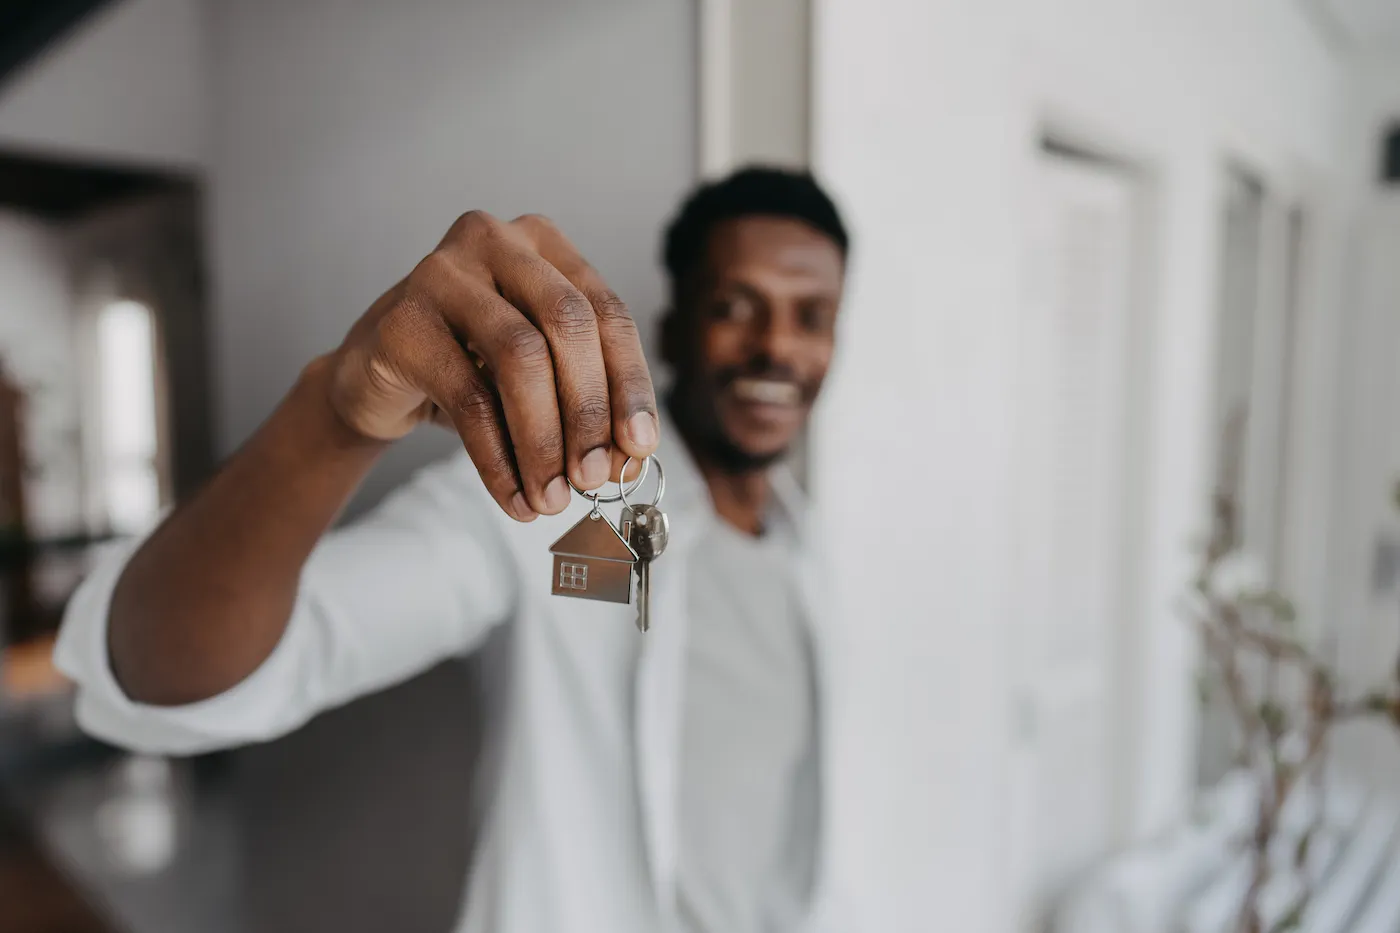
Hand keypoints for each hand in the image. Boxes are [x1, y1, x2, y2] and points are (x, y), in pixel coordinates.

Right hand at [326, 212, 657, 520]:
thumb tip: (628, 460)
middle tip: (595, 479)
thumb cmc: (471, 369)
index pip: (608, 313)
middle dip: (589, 411)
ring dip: (544, 441)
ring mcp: (443, 273)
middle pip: (568, 324)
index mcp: (545, 244)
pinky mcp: (403, 321)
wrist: (373, 376)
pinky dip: (498, 459)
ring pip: (519, 358)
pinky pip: (468, 398)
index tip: (640, 448)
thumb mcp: (538, 377)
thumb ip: (585, 403)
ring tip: (552, 498)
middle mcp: (496, 241)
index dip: (630, 384)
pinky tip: (513, 496)